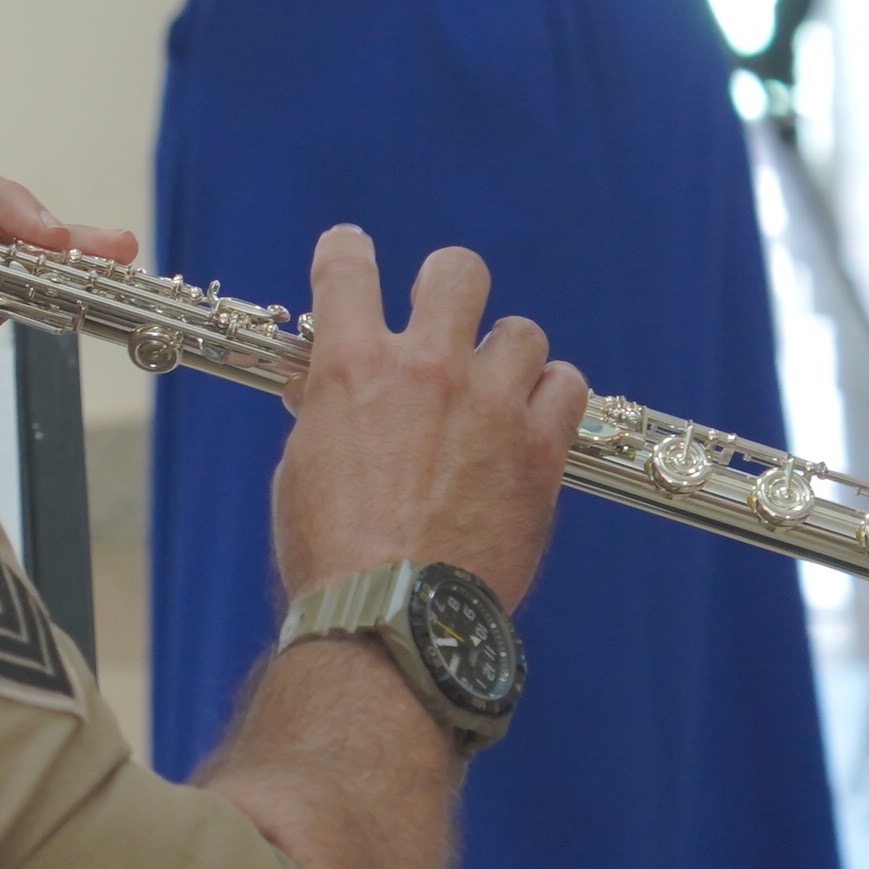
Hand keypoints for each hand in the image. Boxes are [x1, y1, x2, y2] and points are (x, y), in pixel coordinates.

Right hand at [269, 227, 582, 608]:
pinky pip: (566, 385)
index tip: (350, 253)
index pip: (346, 267)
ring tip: (494, 390)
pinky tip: (531, 421)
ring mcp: (489, 404)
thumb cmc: (333, 552)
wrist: (395, 618)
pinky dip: (549, 396)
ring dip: (504, 354)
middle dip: (446, 287)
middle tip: (441, 319)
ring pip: (520, 331)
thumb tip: (322, 387)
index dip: (346, 250)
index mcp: (351, 367)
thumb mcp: (302, 467)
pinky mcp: (539, 448)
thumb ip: (322, 413)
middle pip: (456, 273)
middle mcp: (425, 369)